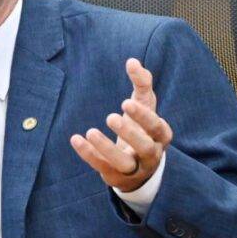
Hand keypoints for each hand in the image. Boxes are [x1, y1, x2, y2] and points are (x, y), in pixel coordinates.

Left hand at [70, 58, 172, 192]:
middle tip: (111, 116)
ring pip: (124, 163)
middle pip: (144, 147)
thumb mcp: (145, 104)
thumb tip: (132, 61)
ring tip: (91, 131)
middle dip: (129, 133)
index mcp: (161, 136)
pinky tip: (76, 139)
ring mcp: (134, 169)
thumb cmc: (142, 127)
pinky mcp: (115, 176)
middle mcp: (151, 155)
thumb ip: (142, 83)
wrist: (139, 165)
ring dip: (107, 148)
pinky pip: (102, 167)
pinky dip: (89, 154)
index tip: (125, 102)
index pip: (157, 127)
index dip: (143, 117)